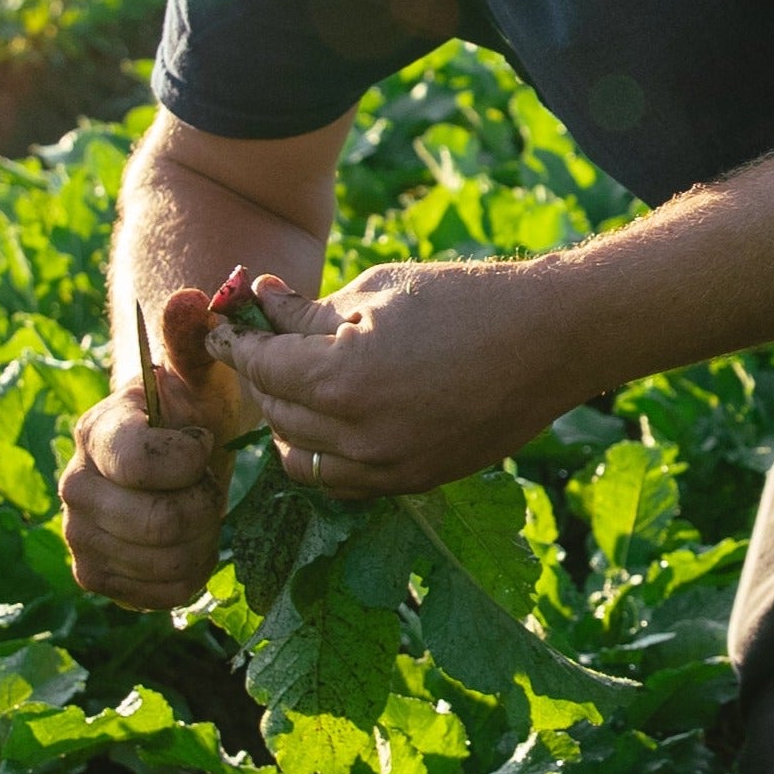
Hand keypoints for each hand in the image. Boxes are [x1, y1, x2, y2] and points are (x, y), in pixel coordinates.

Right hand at [60, 285, 253, 606]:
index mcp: (95, 430)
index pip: (137, 463)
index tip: (203, 445)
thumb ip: (192, 332)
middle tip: (205, 483)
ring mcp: (80, 536)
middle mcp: (75, 486)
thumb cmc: (189, 408)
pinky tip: (188, 541)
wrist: (172, 452)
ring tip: (197, 508)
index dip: (187, 461)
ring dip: (200, 540)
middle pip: (158, 523)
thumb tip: (189, 298)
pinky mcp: (96, 576)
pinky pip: (161, 595)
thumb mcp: (197, 366)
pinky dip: (189, 573)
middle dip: (201, 505)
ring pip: (165, 563)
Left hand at [216, 257, 590, 498]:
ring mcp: (388, 468)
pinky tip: (335, 420)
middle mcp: (358, 436)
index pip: (260, 367)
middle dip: (262, 377)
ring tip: (298, 387)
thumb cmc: (466, 300)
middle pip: (276, 414)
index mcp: (342, 379)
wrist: (549, 340)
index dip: (235, 344)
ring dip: (289, 423)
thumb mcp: (377, 290)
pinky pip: (344, 481)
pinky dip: (326, 454)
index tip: (223, 330)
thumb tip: (261, 304)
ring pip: (302, 458)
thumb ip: (309, 309)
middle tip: (262, 347)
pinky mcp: (414, 482)